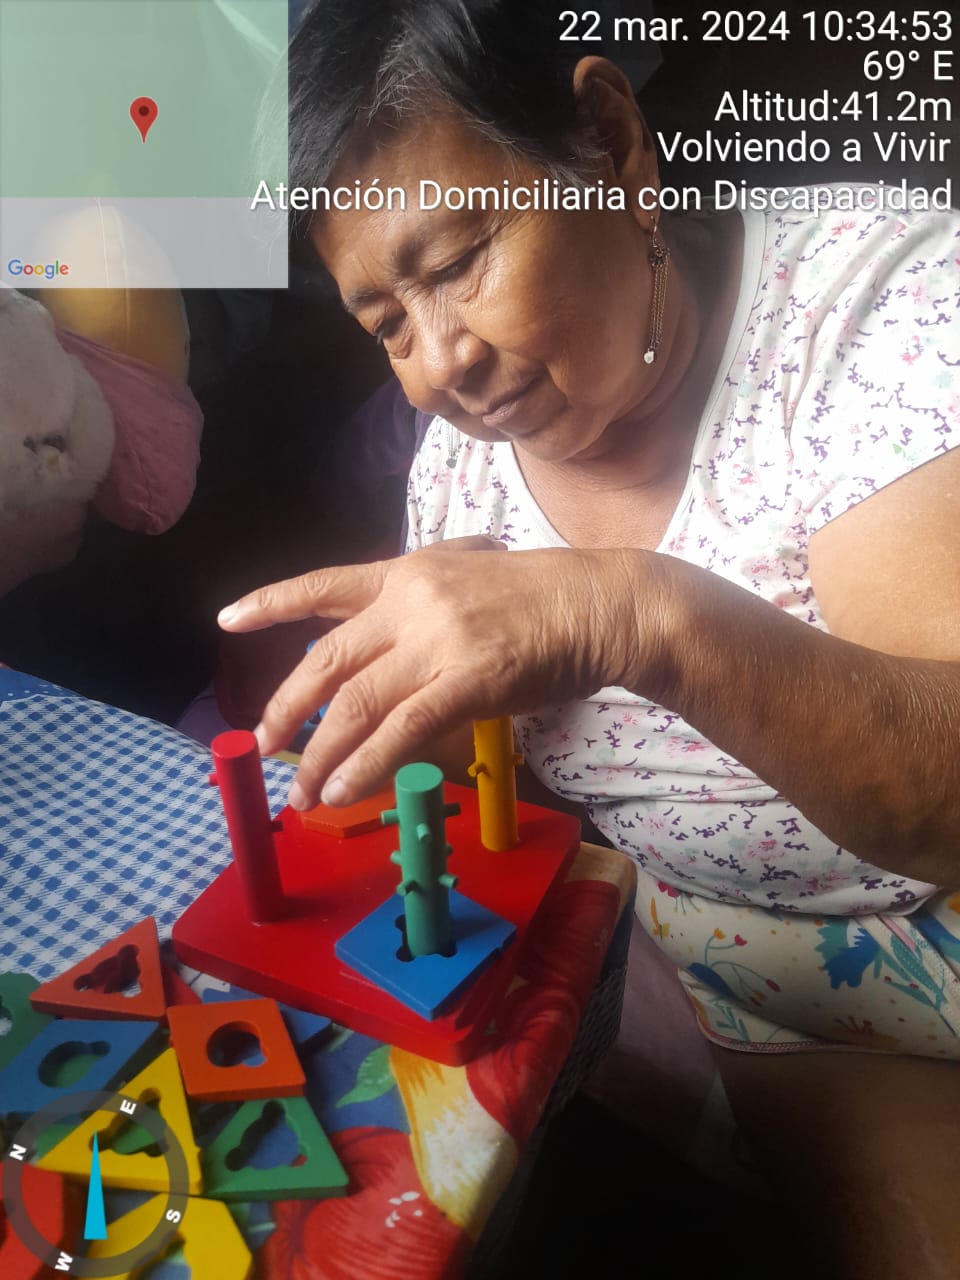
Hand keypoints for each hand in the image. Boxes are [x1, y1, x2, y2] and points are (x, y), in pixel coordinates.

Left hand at [218, 539, 660, 809]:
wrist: (601, 604)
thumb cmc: (545, 597)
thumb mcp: (469, 580)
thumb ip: (422, 606)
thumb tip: (389, 645)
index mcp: (407, 573)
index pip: (326, 584)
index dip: (273, 602)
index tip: (226, 618)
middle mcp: (410, 602)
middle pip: (328, 658)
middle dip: (288, 705)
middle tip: (265, 742)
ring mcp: (437, 641)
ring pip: (358, 703)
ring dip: (323, 752)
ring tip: (304, 791)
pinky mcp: (467, 681)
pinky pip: (402, 730)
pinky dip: (367, 764)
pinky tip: (345, 789)